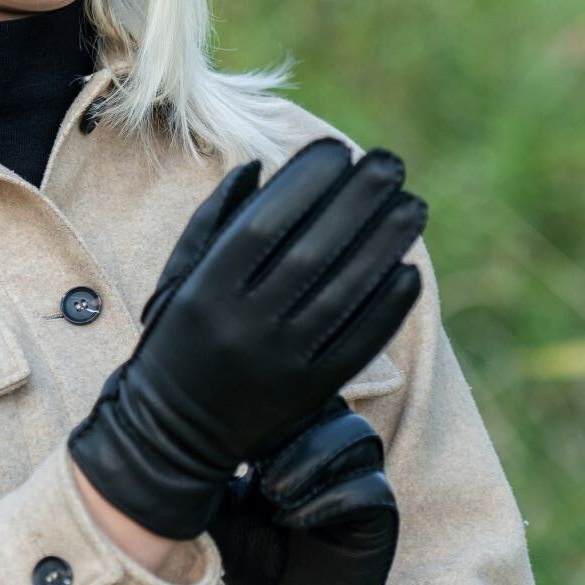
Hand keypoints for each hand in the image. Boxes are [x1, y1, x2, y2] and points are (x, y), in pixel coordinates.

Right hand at [66, 137, 426, 539]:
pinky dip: (386, 305)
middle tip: (392, 164)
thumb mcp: (178, 277)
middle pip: (312, 251)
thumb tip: (261, 164)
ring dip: (384, 245)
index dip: (306, 182)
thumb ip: (214, 220)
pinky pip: (357, 342)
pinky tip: (407, 269)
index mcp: (206, 289)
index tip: (339, 150)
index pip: (265, 223)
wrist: (171, 434)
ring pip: (343, 293)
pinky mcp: (308, 392)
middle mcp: (242, 324)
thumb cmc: (176, 339)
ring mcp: (278, 361)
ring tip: (413, 206)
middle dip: (357, 201)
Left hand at [209, 403, 424, 584]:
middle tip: (249, 457)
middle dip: (290, 423)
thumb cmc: (260, 563)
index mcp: (298, 441)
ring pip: (356, 437)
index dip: (265, 400)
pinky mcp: (379, 517)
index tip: (225, 423)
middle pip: (329, 405)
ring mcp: (360, 480)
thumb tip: (155, 443)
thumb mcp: (220, 518)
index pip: (293, 396)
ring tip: (271, 492)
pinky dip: (328, 499)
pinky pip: (368, 489)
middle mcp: (334, 453)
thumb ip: (203, 480)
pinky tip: (289, 519)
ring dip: (311, 457)